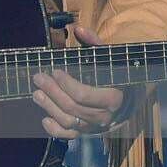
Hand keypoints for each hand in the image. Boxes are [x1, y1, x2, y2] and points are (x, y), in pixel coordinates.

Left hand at [31, 24, 124, 138]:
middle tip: (38, 78)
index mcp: (113, 98)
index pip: (83, 95)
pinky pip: (69, 137)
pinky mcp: (86, 133)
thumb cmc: (116, 73)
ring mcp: (94, 127)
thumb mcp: (110, 56)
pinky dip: (55, 131)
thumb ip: (95, 43)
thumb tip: (78, 29)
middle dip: (52, 92)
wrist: (129, 97)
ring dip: (49, 108)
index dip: (66, 84)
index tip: (55, 71)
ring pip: (68, 122)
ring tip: (36, 93)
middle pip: (72, 107)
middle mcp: (105, 117)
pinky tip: (44, 119)